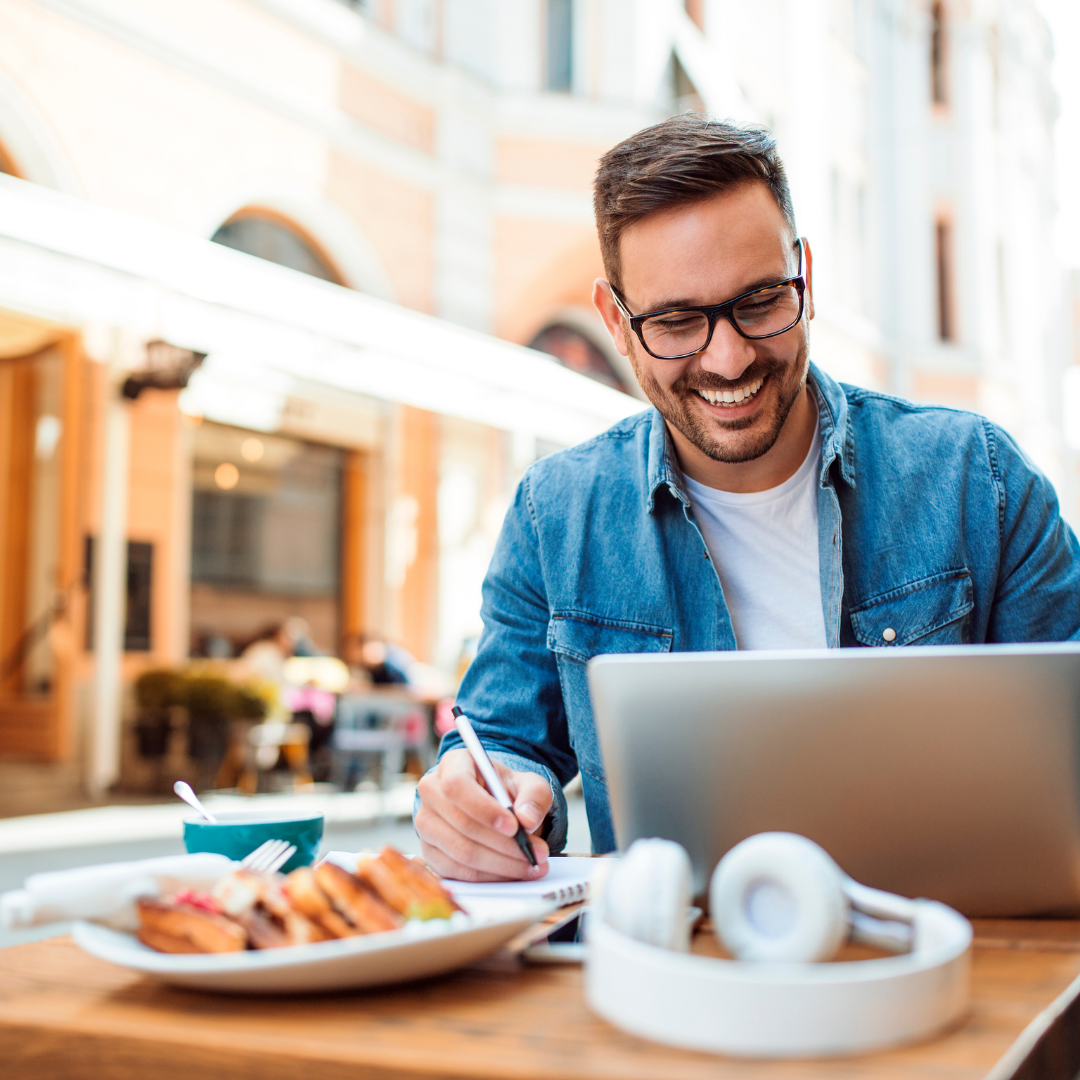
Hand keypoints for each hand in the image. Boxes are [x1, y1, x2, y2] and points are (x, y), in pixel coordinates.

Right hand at [415, 749, 551, 880]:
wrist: (492, 805)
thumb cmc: (506, 791)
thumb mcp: (528, 784)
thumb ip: (534, 796)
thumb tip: (528, 819)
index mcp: (453, 764)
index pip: (457, 785)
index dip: (484, 809)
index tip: (514, 826)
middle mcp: (431, 792)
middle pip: (461, 823)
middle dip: (503, 844)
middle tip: (535, 854)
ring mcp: (426, 824)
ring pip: (460, 852)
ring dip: (500, 864)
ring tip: (531, 865)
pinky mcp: (429, 853)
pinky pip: (457, 872)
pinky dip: (488, 877)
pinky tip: (512, 873)